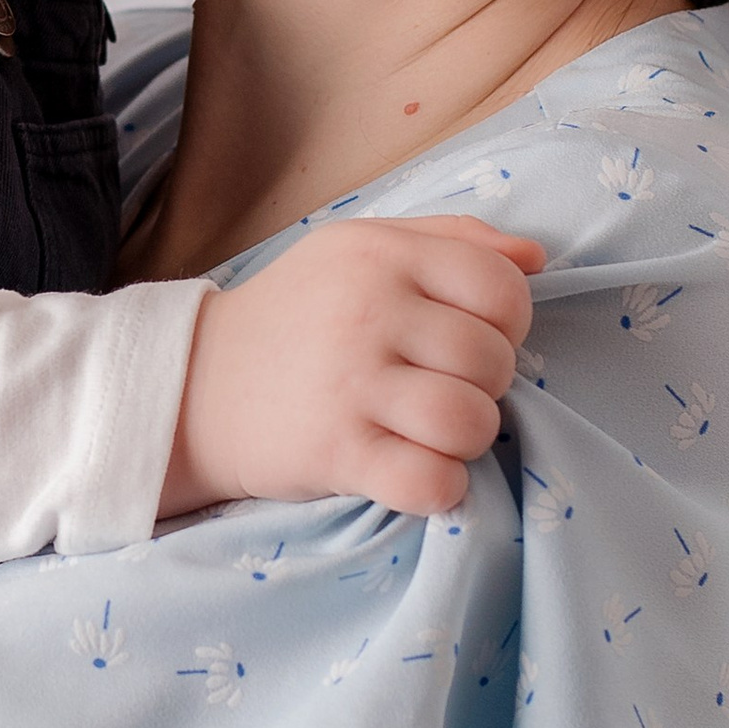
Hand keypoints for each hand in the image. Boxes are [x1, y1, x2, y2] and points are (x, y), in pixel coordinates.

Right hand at [162, 214, 544, 518]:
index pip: (503, 290)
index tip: (472, 340)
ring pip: (471, 422)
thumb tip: (535, 260)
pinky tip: (414, 471)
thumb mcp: (359, 250)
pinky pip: (430, 481)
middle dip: (484, 385)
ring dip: (465, 439)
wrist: (192, 383)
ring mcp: (350, 383)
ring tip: (430, 431)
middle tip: (440, 388)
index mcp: (383, 255)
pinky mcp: (334, 451)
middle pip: (493, 361)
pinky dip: (439, 487)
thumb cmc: (295, 314)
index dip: (509, 324)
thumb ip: (451, 240)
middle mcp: (368, 312)